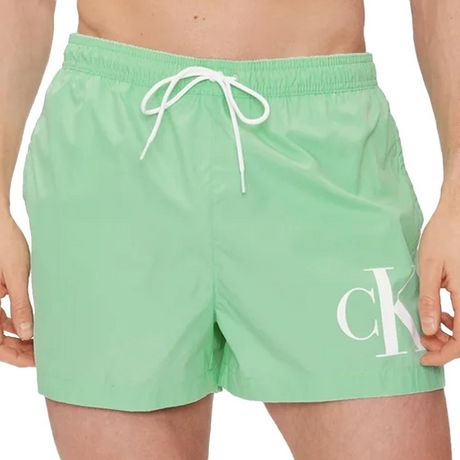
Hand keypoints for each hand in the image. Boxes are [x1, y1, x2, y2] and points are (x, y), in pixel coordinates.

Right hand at [0, 213, 33, 366]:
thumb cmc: (5, 244)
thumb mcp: (17, 277)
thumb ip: (21, 306)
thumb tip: (27, 334)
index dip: (15, 356)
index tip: (36, 361)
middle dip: (19, 349)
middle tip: (43, 354)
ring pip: (0, 327)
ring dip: (18, 336)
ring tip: (41, 341)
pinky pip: (2, 313)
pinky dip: (15, 321)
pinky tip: (32, 324)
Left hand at [418, 196, 459, 365]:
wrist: (459, 213)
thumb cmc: (444, 235)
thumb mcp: (429, 268)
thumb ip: (428, 300)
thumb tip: (427, 329)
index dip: (445, 355)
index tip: (425, 358)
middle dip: (445, 345)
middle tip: (422, 341)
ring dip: (449, 332)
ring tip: (427, 326)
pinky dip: (454, 318)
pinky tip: (438, 313)